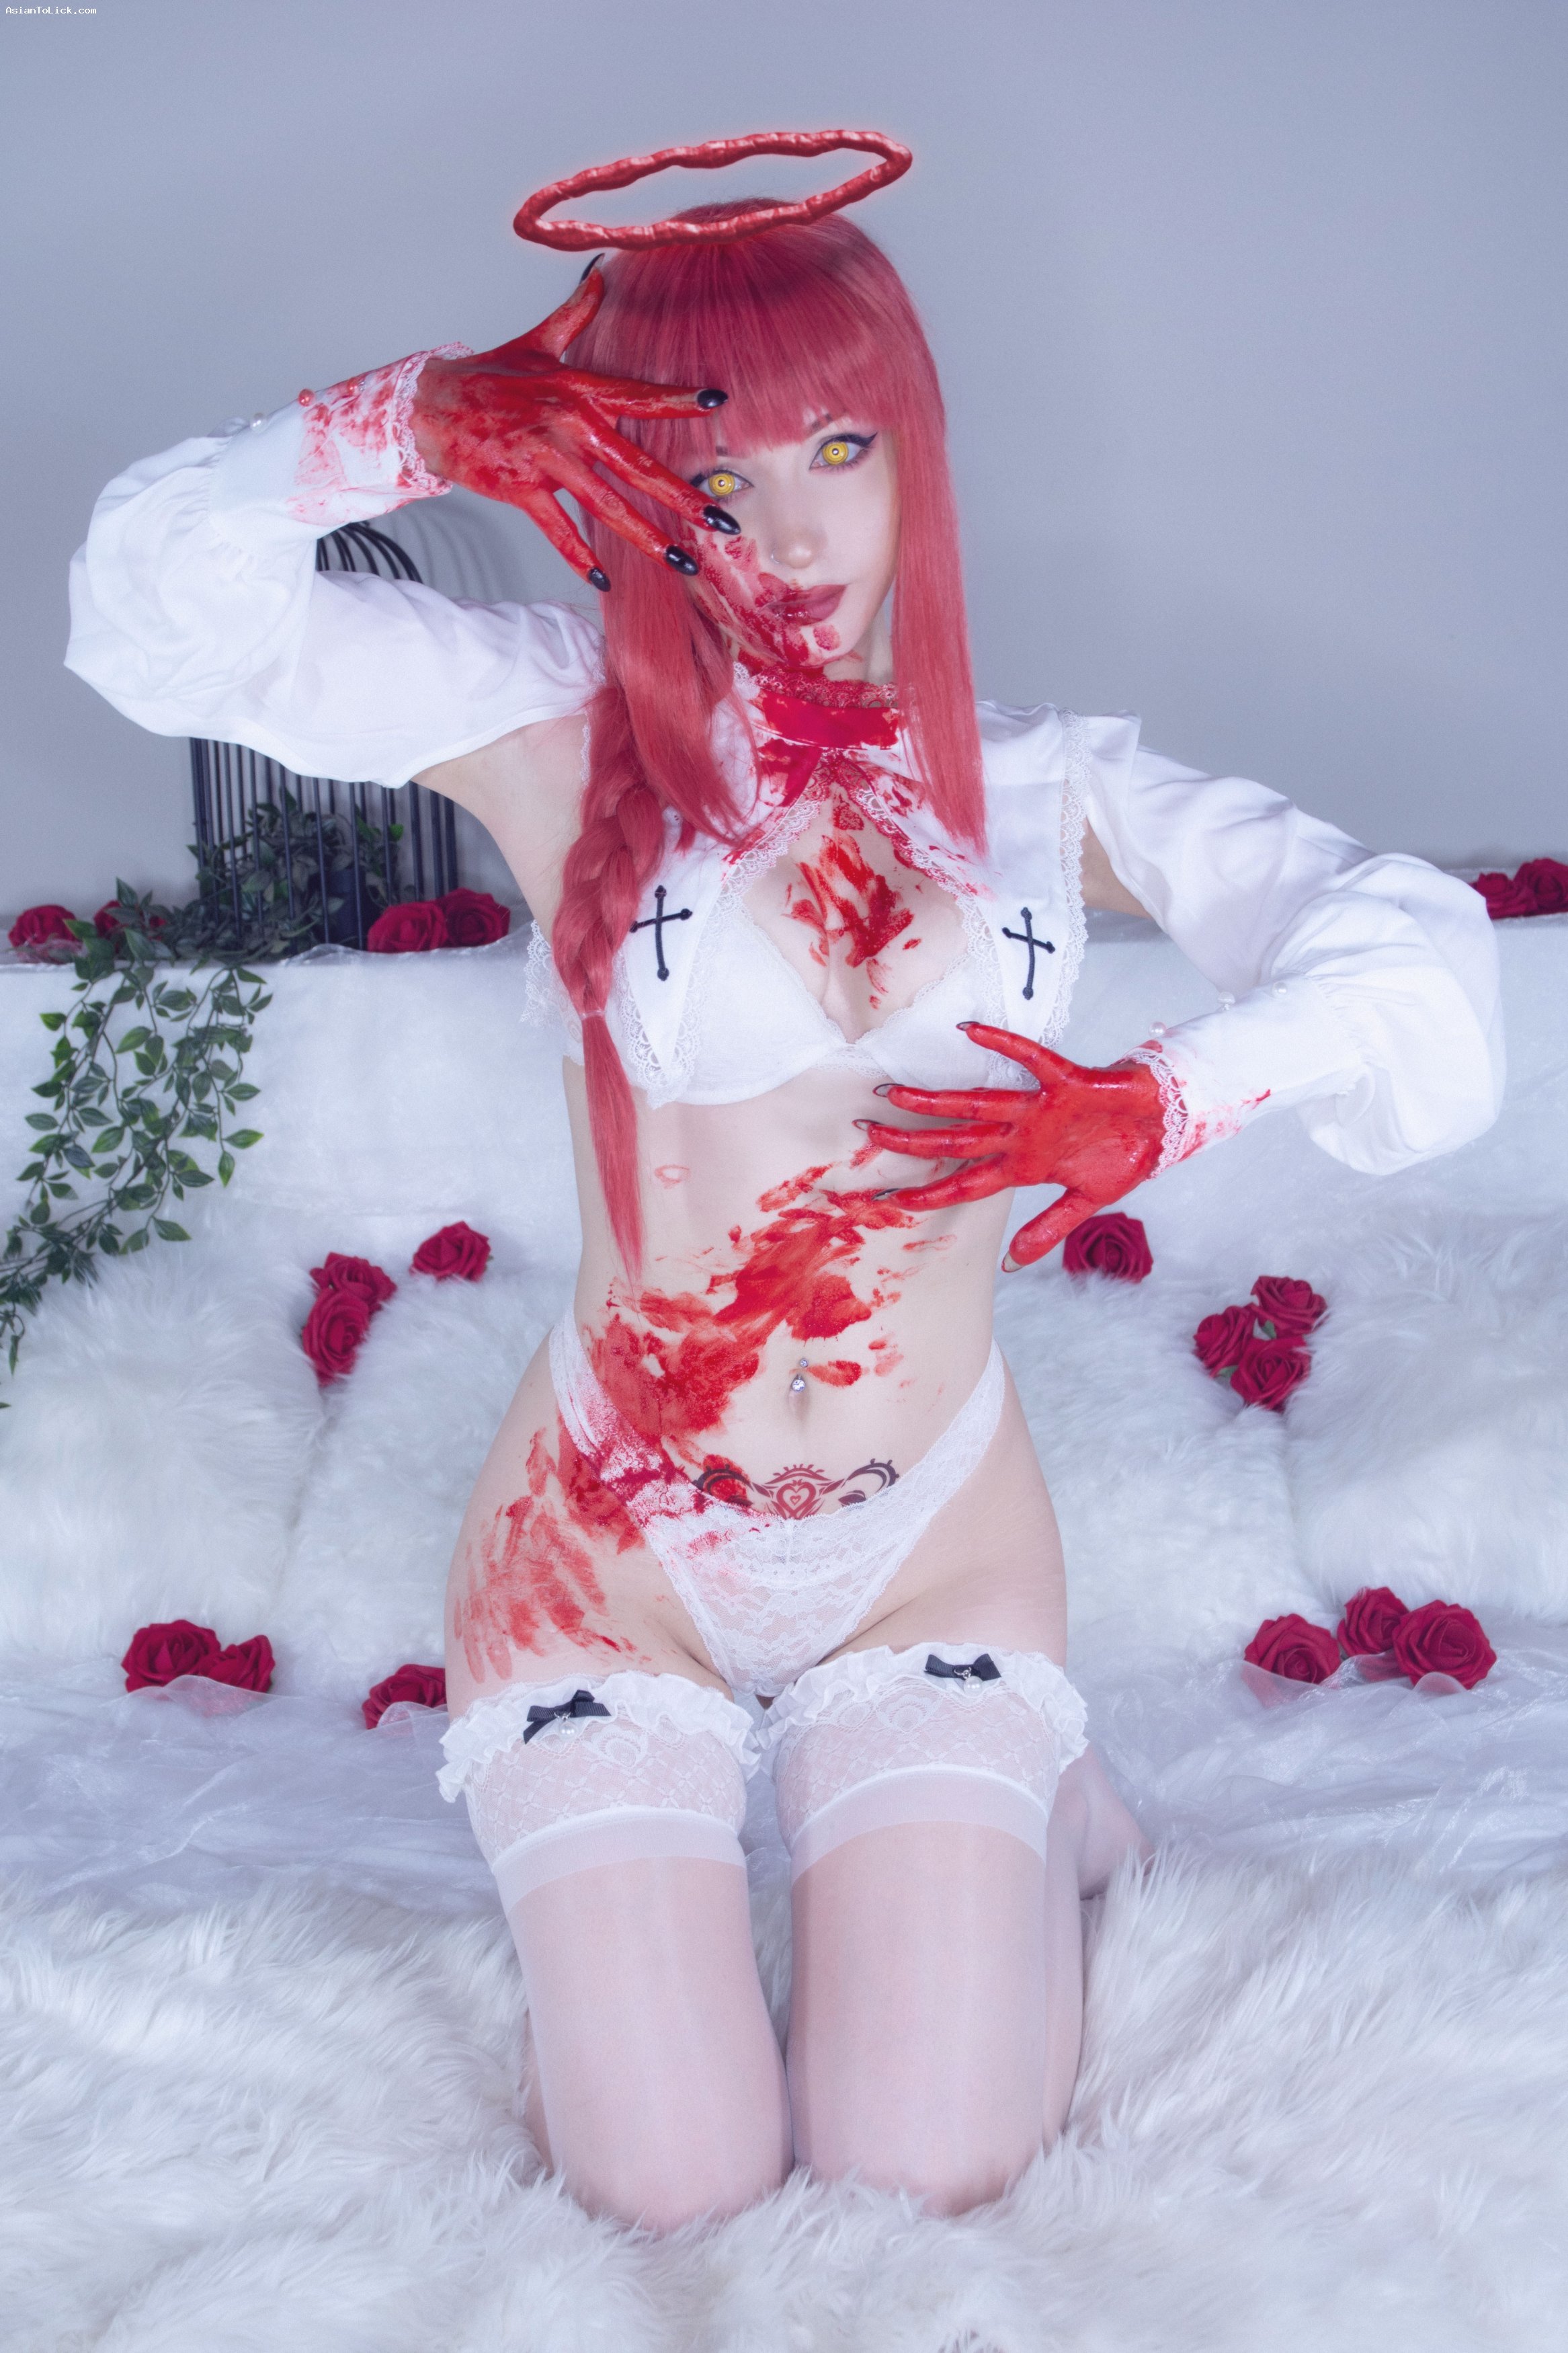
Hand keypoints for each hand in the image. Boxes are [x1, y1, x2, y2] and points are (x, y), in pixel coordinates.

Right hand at [411, 267, 737, 589]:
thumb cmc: (487, 378)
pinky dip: (578, 556)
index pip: (639, 396)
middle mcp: (569, 424)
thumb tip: (598, 277)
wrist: (431, 408)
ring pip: (608, 505)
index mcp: (578, 390)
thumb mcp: (535, 344)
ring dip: (649, 539)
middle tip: (722, 522)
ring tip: (682, 562)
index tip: (716, 403)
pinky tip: (604, 580)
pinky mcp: (522, 488)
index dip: (678, 399)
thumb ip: (573, 316)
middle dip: (685, 498)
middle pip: (638, 466)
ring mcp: (546, 459)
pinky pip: (557, 529)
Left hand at [857, 1022, 1166, 1267]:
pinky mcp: (1066, 1082)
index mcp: (1024, 1166)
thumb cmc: (1124, 1156)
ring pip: (975, 1104)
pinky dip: (1003, 1045)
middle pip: (955, 1140)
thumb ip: (1047, 1231)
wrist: (1164, 1124)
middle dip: (911, 1139)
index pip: (964, 1182)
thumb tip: (1012, 1267)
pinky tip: (970, 1030)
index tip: (888, 1199)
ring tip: (894, 1094)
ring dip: (935, 1101)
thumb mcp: (1085, 1203)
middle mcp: (1022, 1135)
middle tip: (866, 1132)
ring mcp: (1039, 1108)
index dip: (928, 1192)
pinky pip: (1030, 1060)